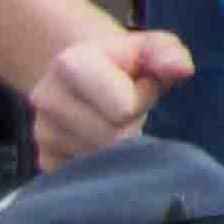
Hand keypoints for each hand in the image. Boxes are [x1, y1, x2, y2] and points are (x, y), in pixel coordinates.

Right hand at [28, 28, 194, 166]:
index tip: (140, 85)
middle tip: (129, 108)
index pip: (123, 108)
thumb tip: (182, 69)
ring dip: (119, 147)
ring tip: (115, 121)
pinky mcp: (45, 159)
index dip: (143, 98)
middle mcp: (46, 97)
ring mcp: (41, 132)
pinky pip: (86, 176)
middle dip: (133, 125)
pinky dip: (103, 164)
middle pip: (112, 138)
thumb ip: (168, 54)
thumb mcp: (153, 47)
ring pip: (100, 161)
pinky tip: (101, 140)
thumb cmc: (130, 62)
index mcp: (70, 64)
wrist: (88, 74)